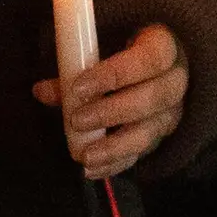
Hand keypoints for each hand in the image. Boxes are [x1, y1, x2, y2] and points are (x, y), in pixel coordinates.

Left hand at [33, 22, 186, 179]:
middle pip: (153, 98)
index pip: (149, 59)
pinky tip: (92, 170)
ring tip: (85, 156)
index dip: (115, 74)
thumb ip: (75, 66)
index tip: (79, 88)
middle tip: (77, 120)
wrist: (158, 67)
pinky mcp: (163, 136)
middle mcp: (175, 81)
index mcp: (163, 46)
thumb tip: (41, 90)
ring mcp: (172, 112)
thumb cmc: (125, 49)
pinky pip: (142, 153)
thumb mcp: (104, 46)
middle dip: (112, 112)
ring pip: (150, 132)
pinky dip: (116, 164)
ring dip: (115, 146)